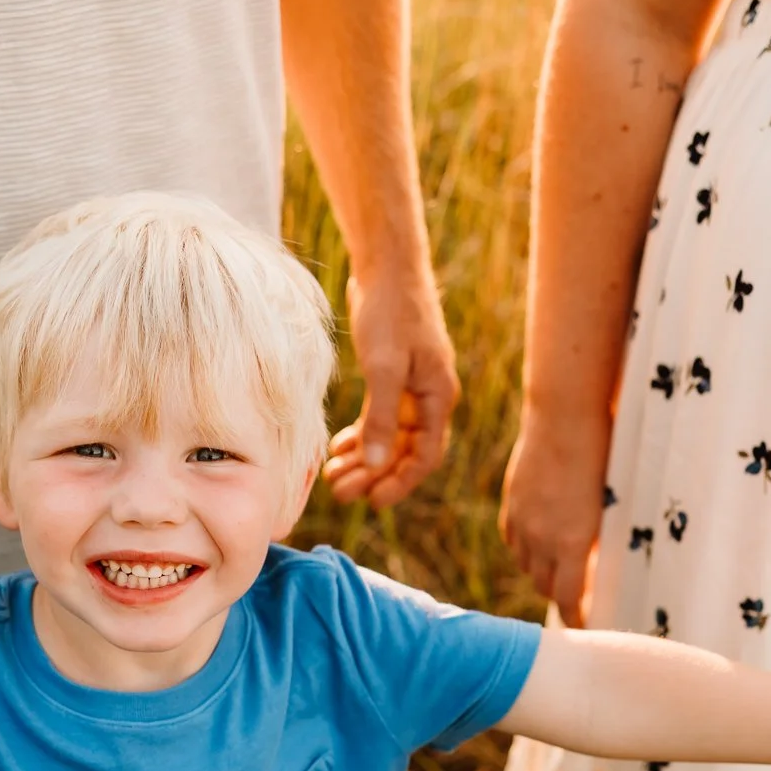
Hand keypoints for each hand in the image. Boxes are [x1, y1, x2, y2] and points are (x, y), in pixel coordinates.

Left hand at [323, 264, 458, 508]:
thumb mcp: (385, 367)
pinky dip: (360, 437)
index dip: (399, 483)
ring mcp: (411, 390)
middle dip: (374, 477)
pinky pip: (379, 421)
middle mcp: (429, 399)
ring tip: (332, 477)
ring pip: (388, 440)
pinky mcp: (392, 379)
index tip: (372, 502)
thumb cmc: (391, 312)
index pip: (424, 457)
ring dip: (363, 461)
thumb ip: (381, 418)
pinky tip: (337, 449)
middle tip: (340, 493)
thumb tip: (376, 466)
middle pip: (404, 454)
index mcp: (438, 398)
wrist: (387, 268)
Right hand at [498, 410, 612, 626]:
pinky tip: (537, 544)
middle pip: (545, 586)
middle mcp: (542, 540)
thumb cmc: (602, 454)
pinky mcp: (511, 505)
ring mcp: (522, 523)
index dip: (575, 619)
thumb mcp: (607, 504)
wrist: (564, 416)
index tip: (584, 626)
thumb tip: (592, 562)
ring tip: (558, 569)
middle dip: (561, 595)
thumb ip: (594, 538)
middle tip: (577, 595)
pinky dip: (525, 550)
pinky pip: (513, 542)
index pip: (569, 599)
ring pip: (526, 566)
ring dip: (542, 573)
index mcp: (572, 543)